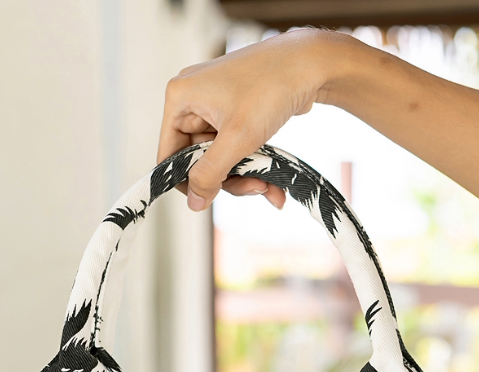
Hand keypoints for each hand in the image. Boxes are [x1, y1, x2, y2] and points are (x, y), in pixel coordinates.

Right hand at [157, 29, 355, 211]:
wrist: (309, 63)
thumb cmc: (270, 88)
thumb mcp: (236, 139)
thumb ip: (210, 174)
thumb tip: (194, 202)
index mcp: (180, 99)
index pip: (169, 154)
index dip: (187, 181)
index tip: (210, 197)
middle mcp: (193, 100)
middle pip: (198, 160)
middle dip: (227, 180)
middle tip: (255, 187)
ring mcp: (214, 107)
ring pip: (220, 159)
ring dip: (245, 177)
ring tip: (270, 185)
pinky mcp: (235, 112)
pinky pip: (235, 149)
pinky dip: (252, 165)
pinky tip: (273, 182)